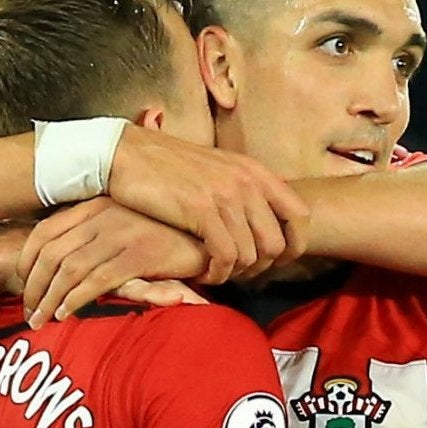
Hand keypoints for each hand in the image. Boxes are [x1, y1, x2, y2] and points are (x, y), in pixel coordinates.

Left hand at [18, 198, 208, 325]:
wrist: (211, 231)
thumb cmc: (167, 233)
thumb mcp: (126, 224)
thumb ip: (98, 234)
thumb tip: (65, 258)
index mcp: (96, 205)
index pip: (44, 231)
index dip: (26, 260)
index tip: (21, 283)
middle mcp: (104, 215)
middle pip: (51, 253)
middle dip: (33, 287)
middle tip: (28, 313)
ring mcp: (122, 234)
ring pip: (69, 269)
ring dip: (49, 299)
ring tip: (41, 321)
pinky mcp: (140, 254)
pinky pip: (96, 280)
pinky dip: (76, 300)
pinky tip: (66, 314)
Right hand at [107, 126, 308, 283]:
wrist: (126, 153)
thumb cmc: (168, 167)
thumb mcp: (217, 169)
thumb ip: (243, 190)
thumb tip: (262, 221)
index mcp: (255, 171)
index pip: (300, 215)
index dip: (294, 246)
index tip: (275, 261)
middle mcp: (246, 181)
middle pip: (277, 243)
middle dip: (261, 268)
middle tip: (239, 273)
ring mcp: (225, 194)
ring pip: (251, 254)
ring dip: (236, 273)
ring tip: (218, 273)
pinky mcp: (200, 209)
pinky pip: (225, 256)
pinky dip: (219, 273)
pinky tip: (206, 273)